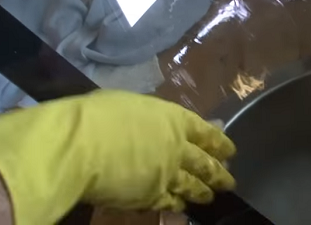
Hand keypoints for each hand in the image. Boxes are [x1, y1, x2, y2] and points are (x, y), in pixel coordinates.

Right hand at [0, 90, 235, 223]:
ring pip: (192, 185)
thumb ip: (149, 117)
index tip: (230, 150)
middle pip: (204, 162)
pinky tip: (180, 207)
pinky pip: (169, 202)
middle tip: (230, 180)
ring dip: (202, 191)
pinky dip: (176, 204)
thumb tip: (153, 122)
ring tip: (210, 196)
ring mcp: (167, 174)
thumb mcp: (130, 104)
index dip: (219, 141)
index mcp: (173, 119)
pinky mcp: (151, 197)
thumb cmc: (98, 116)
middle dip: (219, 172)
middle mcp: (177, 147)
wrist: (80, 145)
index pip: (205, 132)